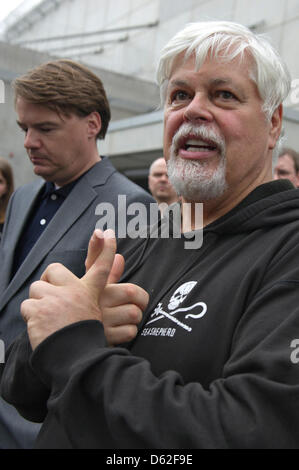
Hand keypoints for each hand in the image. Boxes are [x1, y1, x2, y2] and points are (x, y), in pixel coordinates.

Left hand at [21, 230, 116, 349]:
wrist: (74, 361)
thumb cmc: (86, 338)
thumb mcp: (99, 310)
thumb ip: (107, 282)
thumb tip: (120, 260)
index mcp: (90, 293)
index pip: (101, 267)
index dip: (106, 249)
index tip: (108, 233)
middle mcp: (73, 295)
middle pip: (53, 272)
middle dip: (48, 283)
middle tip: (52, 301)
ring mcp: (55, 303)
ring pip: (36, 290)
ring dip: (37, 304)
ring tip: (47, 320)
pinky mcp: (37, 314)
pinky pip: (26, 307)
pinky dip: (30, 318)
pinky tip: (40, 329)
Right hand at [85, 230, 148, 345]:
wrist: (66, 344)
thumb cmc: (83, 312)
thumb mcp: (90, 290)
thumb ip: (106, 273)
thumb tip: (120, 256)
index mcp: (90, 288)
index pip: (99, 263)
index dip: (103, 246)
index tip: (107, 232)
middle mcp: (94, 301)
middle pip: (132, 293)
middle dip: (140, 300)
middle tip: (136, 303)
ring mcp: (99, 321)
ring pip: (134, 314)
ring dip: (134, 318)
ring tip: (125, 318)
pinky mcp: (104, 339)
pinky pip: (129, 332)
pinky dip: (129, 332)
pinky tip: (120, 331)